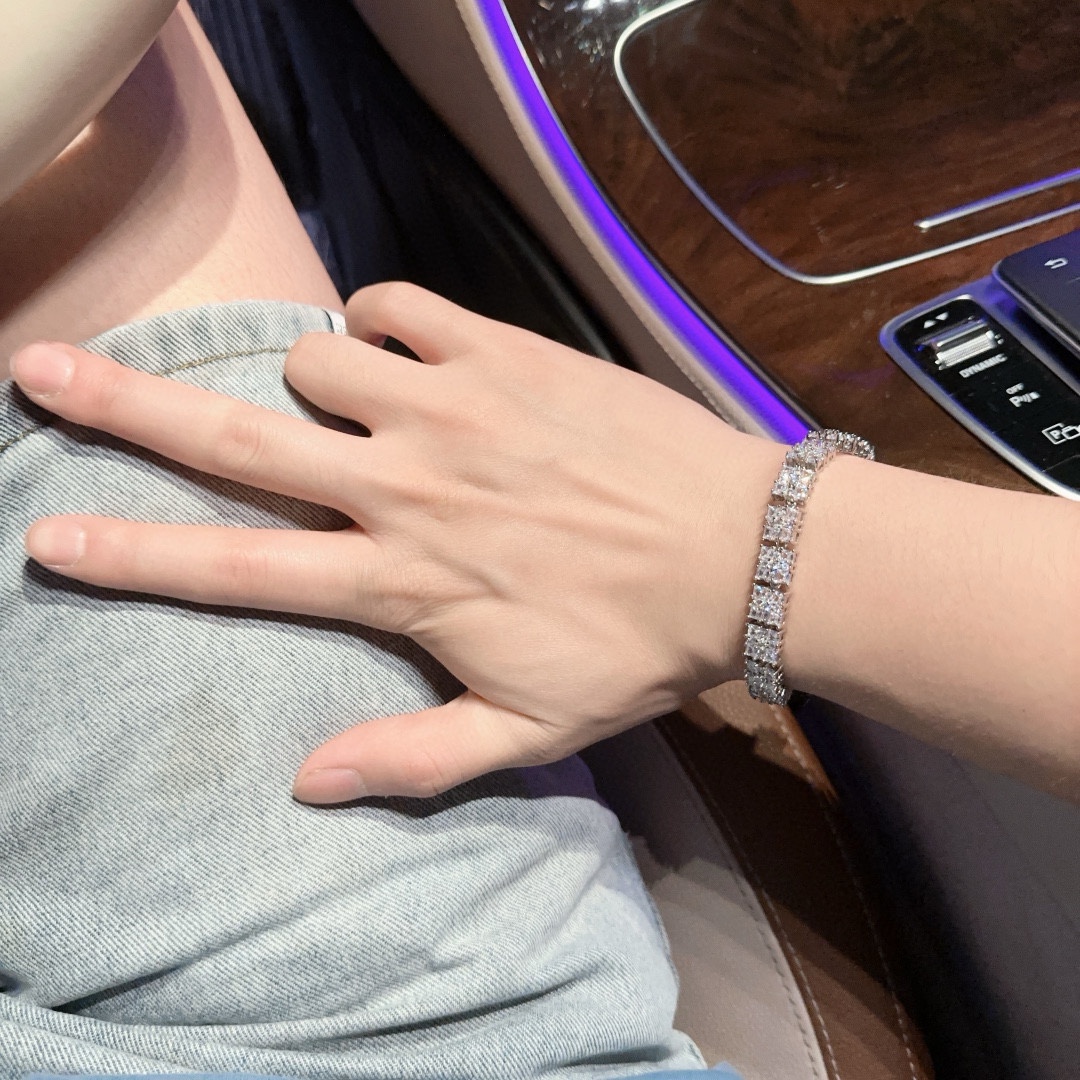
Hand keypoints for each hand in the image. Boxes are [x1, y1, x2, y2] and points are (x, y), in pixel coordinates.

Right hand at [11, 284, 782, 800]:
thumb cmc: (637, 646)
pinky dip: (379, 323)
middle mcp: (409, 486)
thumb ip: (414, 758)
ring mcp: (456, 408)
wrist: (743, 553)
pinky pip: (400, 307)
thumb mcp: (530, 729)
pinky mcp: (506, 353)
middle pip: (239, 444)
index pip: (239, 572)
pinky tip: (396, 351)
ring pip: (317, 362)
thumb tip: (307, 785)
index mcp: (406, 580)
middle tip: (43, 371)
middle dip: (128, 410)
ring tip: (345, 409)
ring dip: (308, 384)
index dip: (134, 558)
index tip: (51, 536)